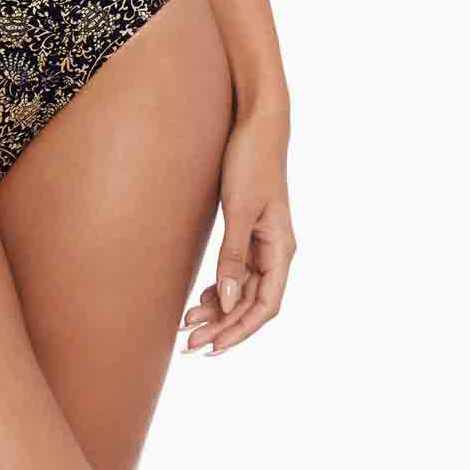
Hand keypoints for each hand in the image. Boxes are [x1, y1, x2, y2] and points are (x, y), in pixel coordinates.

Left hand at [181, 106, 294, 354]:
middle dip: (223, 327)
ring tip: (187, 326)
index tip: (213, 348)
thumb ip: (233, 255)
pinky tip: (198, 299)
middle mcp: (276, 251)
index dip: (240, 330)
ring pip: (242, 290)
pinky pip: (236, 271)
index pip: (265, 306)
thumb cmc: (251, 160)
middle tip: (189, 346)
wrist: (256, 122)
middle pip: (251, 303)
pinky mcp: (248, 230)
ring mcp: (263, 242)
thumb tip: (226, 301)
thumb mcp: (239, 209)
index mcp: (281, 249)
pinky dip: (218, 288)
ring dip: (218, 310)